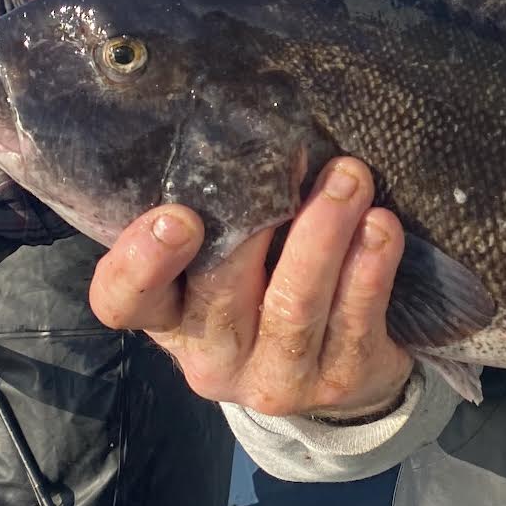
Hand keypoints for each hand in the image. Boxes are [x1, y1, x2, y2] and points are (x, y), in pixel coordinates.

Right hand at [88, 157, 414, 420]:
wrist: (337, 370)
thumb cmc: (268, 287)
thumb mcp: (226, 259)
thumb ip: (218, 212)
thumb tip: (239, 123)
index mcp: (169, 317)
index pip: (124, 300)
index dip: (140, 264)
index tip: (178, 217)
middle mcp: (213, 358)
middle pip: (220, 294)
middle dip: (257, 224)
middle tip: (292, 157)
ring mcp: (275, 379)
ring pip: (294, 307)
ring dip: (324, 234)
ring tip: (351, 177)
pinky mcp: (338, 381)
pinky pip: (355, 323)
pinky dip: (370, 269)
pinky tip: (382, 226)